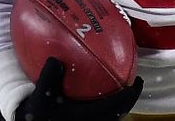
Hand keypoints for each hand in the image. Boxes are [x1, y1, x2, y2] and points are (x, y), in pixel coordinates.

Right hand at [15, 57, 142, 120]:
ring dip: (117, 102)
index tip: (138, 81)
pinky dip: (106, 103)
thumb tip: (55, 59)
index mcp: (86, 117)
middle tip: (134, 82)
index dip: (130, 95)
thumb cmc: (36, 115)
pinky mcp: (81, 120)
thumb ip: (49, 77)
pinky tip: (99, 91)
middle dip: (128, 98)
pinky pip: (101, 113)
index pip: (115, 107)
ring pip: (110, 115)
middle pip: (118, 112)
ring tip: (120, 86)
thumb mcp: (40, 95)